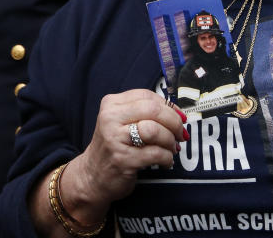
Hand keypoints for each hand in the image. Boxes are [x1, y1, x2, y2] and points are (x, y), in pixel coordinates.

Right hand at [59, 90, 186, 224]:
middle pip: (153, 110)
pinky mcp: (122, 160)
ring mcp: (114, 139)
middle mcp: (110, 118)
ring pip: (155, 130)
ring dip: (170, 141)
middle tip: (181, 134)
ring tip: (172, 149)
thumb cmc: (114, 147)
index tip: (180, 117)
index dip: (169, 106)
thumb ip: (144, 113)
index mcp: (111, 104)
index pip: (147, 96)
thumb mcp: (122, 123)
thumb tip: (178, 114)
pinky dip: (167, 158)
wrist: (92, 177)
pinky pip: (156, 154)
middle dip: (174, 122)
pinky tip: (165, 162)